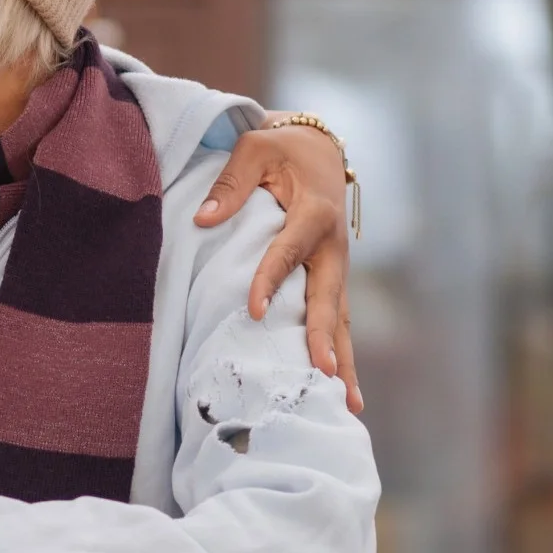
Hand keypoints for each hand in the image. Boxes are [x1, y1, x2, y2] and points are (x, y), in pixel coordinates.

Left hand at [195, 115, 361, 412]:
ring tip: (348, 403)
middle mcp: (332, 246)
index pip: (288, 252)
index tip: (256, 310)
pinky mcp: (333, 279)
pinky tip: (342, 389)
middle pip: (329, 297)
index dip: (272, 280)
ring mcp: (336, 266)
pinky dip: (340, 352)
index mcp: (313, 212)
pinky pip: (337, 319)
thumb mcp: (254, 149)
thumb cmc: (281, 150)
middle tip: (322, 373)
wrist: (321, 150)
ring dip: (343, 358)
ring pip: (341, 318)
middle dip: (324, 337)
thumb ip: (230, 183)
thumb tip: (204, 219)